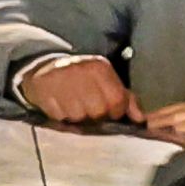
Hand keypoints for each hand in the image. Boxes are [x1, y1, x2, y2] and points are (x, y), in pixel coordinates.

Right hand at [18, 54, 135, 125]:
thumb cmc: (82, 79)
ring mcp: (62, 79)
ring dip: (76, 117)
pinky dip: (61, 116)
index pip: (117, 100)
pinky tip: (59, 104)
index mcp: (100, 67)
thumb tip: (140, 118)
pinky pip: (60, 116)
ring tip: (72, 104)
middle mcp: (82, 70)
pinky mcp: (44, 89)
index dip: (116, 112)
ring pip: (78, 116)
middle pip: (98, 111)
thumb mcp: (105, 82)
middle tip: (87, 106)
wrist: (45, 68)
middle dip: (94, 115)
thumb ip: (125, 99)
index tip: (109, 111)